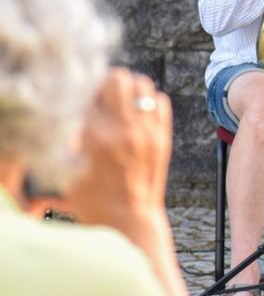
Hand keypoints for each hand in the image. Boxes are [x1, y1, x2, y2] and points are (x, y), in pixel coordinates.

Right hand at [63, 69, 171, 234]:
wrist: (127, 218)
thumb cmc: (91, 196)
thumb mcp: (68, 164)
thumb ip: (71, 132)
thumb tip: (77, 103)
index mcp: (94, 136)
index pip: (89, 90)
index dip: (82, 90)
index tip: (81, 98)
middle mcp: (124, 129)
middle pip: (118, 77)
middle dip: (107, 81)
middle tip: (101, 95)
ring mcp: (147, 132)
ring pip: (143, 84)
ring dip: (129, 88)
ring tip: (120, 102)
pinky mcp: (163, 137)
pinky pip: (161, 101)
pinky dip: (150, 100)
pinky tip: (138, 114)